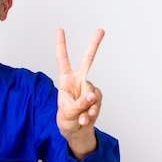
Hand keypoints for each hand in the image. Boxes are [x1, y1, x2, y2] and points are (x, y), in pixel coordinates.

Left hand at [55, 28, 104, 158]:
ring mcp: (89, 89)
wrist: (77, 132)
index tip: (60, 29)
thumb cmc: (67, 119)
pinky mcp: (97, 99)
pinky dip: (92, 113)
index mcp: (66, 80)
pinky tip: (86, 118)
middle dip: (94, 44)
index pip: (63, 60)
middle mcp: (79, 81)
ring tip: (81, 117)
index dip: (61, 45)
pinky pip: (97, 103)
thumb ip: (79, 104)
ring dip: (87, 107)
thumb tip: (92, 96)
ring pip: (92, 92)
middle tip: (101, 30)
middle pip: (88, 60)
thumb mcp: (67, 112)